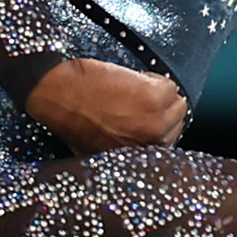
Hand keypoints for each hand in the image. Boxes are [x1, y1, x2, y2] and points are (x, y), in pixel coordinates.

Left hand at [26, 57, 187, 149]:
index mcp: (138, 158)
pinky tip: (132, 79)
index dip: (155, 123)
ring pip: (178, 103)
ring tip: (134, 88)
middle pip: (177, 122)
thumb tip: (139, 143)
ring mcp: (155, 122)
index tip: (145, 115)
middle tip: (138, 98)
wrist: (58, 96)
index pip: (168, 142)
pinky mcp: (153, 98)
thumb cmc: (70, 118)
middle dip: (160, 108)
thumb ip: (124, 149)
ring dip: (159, 92)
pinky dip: (153, 78)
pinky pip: (169, 85)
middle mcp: (152, 145)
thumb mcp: (97, 149)